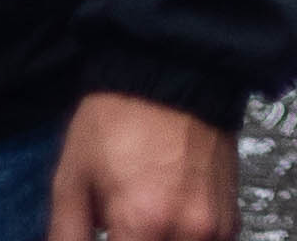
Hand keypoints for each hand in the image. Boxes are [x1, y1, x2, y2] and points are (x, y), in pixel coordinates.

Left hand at [40, 92, 236, 240]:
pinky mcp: (229, 215)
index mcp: (143, 221)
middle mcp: (186, 228)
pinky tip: (166, 220)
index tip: (105, 235)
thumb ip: (66, 234)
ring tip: (143, 222)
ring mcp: (214, 224)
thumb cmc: (119, 118)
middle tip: (119, 228)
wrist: (172, 72)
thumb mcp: (72, 178)